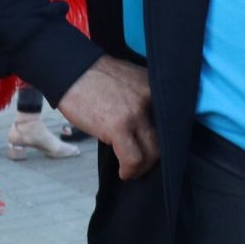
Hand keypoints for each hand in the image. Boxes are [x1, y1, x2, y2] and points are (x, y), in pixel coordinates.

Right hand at [57, 57, 156, 177]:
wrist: (71, 70)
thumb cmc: (96, 78)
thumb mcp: (129, 80)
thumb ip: (143, 99)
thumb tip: (149, 126)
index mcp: (154, 85)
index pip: (173, 119)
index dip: (165, 139)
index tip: (154, 147)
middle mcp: (150, 97)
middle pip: (166, 138)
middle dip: (155, 156)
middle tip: (144, 162)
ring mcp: (136, 112)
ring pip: (153, 152)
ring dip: (143, 167)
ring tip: (133, 170)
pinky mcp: (119, 126)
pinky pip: (133, 158)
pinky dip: (130, 170)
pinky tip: (124, 172)